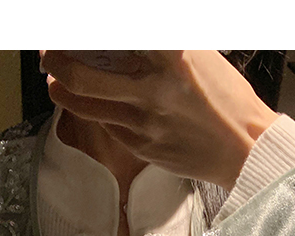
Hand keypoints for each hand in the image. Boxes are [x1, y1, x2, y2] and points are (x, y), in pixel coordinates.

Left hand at [40, 50, 278, 190]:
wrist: (244, 148)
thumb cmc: (227, 99)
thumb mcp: (199, 55)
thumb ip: (160, 46)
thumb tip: (123, 39)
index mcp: (170, 57)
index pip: (113, 35)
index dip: (84, 32)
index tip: (71, 28)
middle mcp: (152, 90)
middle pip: (83, 74)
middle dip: (57, 61)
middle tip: (50, 53)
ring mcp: (143, 122)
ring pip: (86, 105)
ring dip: (62, 90)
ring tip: (55, 80)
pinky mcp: (141, 147)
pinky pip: (106, 126)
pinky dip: (93, 112)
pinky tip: (90, 104)